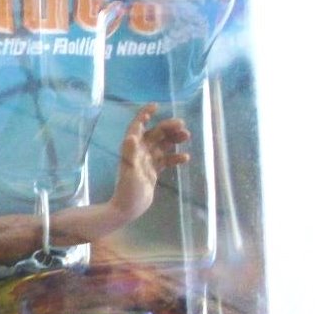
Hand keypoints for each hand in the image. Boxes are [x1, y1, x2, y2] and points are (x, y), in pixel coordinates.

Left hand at [110, 104, 189, 221]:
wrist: (129, 208)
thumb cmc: (127, 190)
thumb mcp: (130, 171)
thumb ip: (130, 154)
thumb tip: (131, 137)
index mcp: (131, 148)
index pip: (137, 126)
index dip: (144, 115)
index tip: (156, 106)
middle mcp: (139, 152)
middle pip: (154, 134)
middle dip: (167, 127)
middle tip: (182, 125)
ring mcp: (147, 161)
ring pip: (162, 145)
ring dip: (173, 139)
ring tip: (187, 136)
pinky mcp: (153, 171)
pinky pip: (166, 160)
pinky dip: (175, 158)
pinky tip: (185, 158)